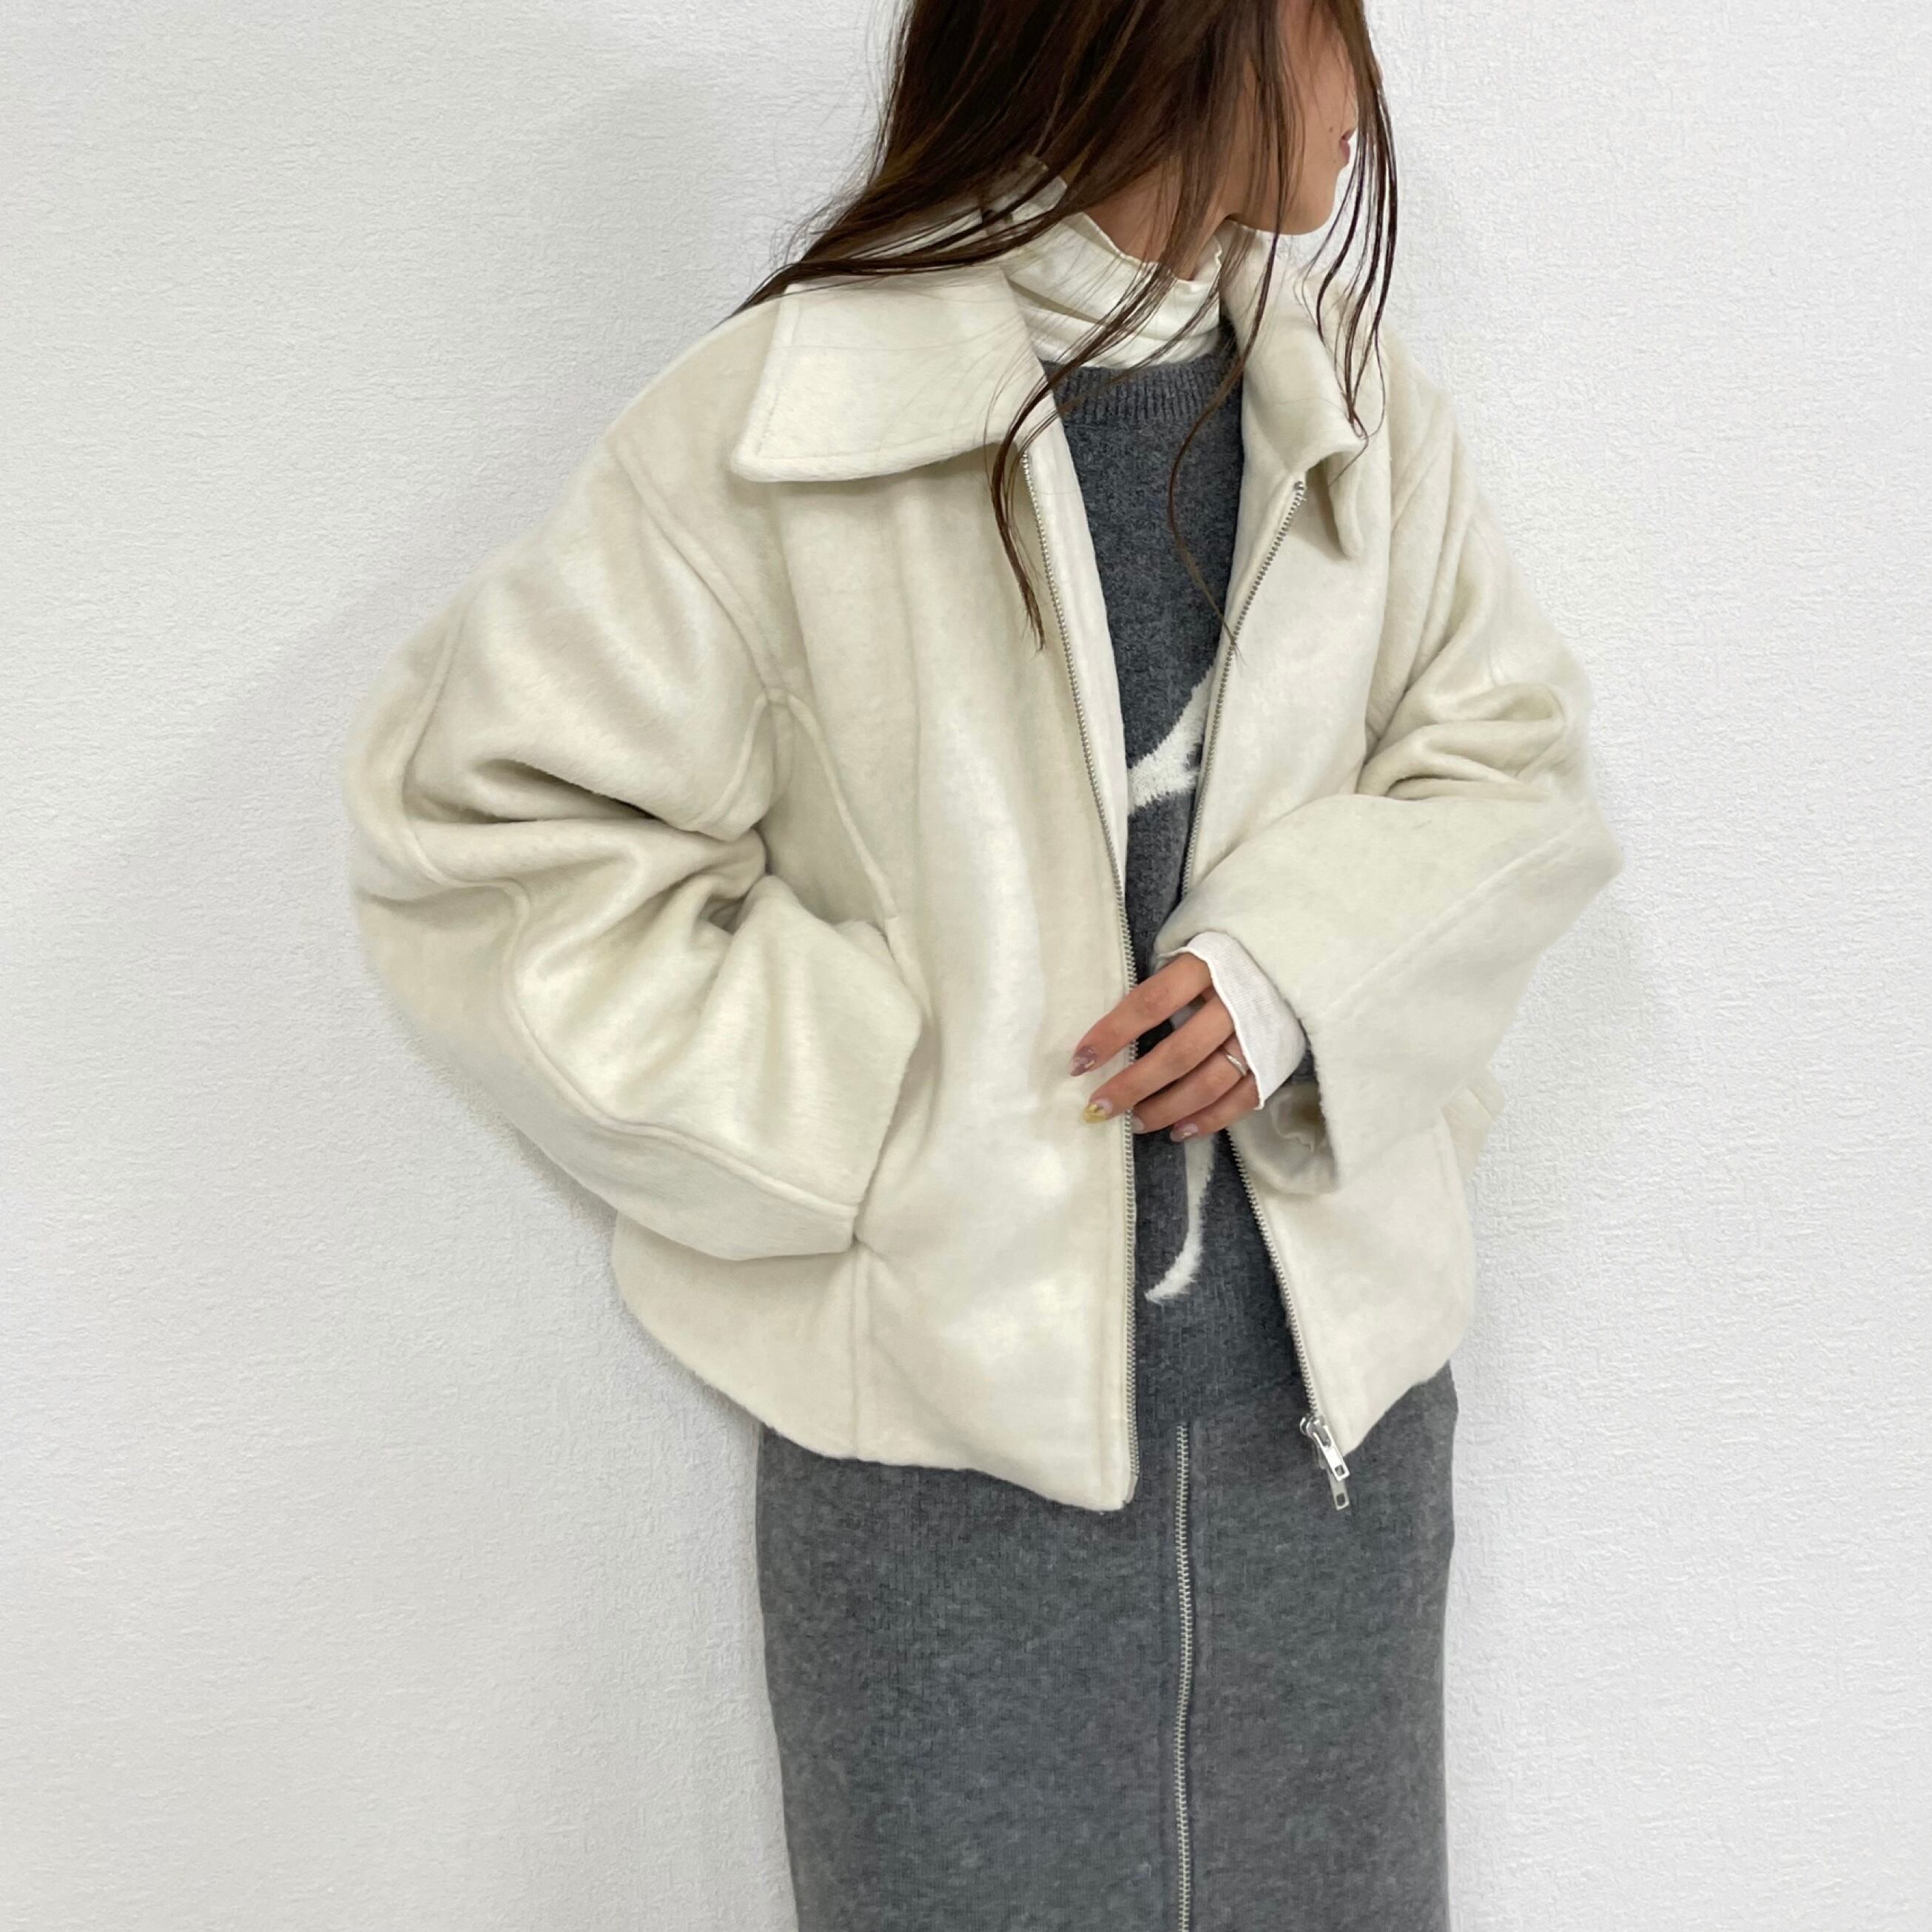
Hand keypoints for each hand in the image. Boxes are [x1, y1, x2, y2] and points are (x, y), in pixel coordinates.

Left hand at [1067, 952, 1259, 1141]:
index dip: (1112, 1034)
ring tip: (1136, 1122)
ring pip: (1209, 1083)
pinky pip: (1241, 1099)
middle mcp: (1236, 1001)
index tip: (1080, 1061)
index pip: (1150, 1003)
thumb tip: (1110, 1031)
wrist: (1300, 950)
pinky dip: (1209, 1120)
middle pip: (1178, 1054)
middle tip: (1099, 1107)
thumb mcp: (1194, 949)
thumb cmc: (1230, 953)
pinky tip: (1178, 1132)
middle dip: (1133, 1085)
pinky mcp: (1276, 1059)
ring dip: (1167, 1109)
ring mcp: (1259, 1035)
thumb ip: (1162, 982)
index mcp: (1208, 964)